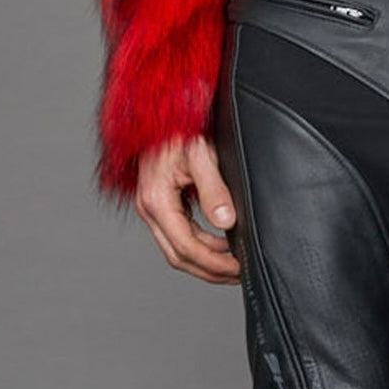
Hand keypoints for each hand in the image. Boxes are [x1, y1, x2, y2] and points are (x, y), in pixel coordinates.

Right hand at [135, 135, 240, 283]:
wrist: (161, 114)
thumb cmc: (180, 129)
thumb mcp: (202, 154)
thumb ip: (214, 189)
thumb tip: (226, 222)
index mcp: (157, 200)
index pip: (186, 248)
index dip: (214, 264)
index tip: (238, 268)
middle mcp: (150, 209)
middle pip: (179, 257)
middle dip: (210, 270)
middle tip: (239, 274)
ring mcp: (152, 208)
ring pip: (177, 249)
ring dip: (205, 261)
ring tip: (234, 263)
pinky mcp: (159, 204)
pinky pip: (178, 234)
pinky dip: (200, 244)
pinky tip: (220, 243)